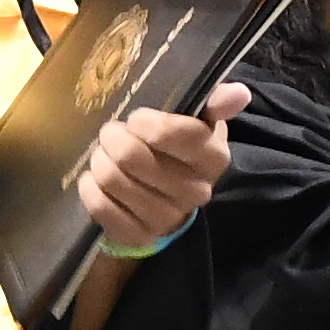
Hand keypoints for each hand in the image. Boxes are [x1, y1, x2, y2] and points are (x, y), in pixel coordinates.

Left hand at [77, 81, 244, 251]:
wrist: (168, 195)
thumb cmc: (178, 146)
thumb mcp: (199, 119)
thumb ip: (216, 101)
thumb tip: (239, 94)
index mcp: (213, 158)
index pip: (172, 134)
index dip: (144, 122)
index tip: (137, 119)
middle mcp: (196, 192)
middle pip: (132, 156)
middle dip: (113, 138)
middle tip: (113, 135)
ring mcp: (168, 217)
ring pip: (112, 179)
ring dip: (100, 161)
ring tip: (105, 155)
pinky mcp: (140, 235)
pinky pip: (101, 206)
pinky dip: (90, 188)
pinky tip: (96, 180)